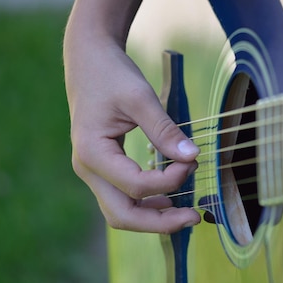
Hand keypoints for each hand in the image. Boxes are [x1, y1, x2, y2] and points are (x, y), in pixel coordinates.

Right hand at [65, 39, 200, 232]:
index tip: (193, 161)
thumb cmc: (111, 75)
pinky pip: (123, 198)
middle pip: (122, 215)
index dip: (170, 181)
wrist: (89, 60)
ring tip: (187, 213)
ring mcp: (93, 172)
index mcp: (92, 153)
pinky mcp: (103, 169)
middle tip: (195, 217)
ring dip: (154, 218)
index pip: (136, 186)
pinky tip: (171, 199)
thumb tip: (193, 157)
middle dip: (160, 222)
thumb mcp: (140, 98)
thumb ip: (165, 130)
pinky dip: (147, 204)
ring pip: (121, 213)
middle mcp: (87, 169)